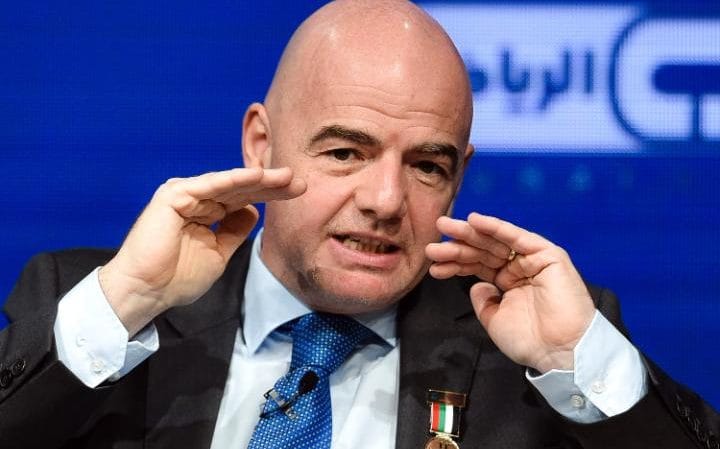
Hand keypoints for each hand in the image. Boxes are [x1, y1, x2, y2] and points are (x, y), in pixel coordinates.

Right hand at [100, 167, 305, 335]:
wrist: (148, 292)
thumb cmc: (177, 278)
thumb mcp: (219, 253)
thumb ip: (235, 231)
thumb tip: (254, 211)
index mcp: (206, 213)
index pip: (244, 199)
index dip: (270, 195)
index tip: (298, 192)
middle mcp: (197, 199)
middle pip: (240, 189)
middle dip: (271, 184)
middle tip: (299, 181)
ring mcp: (185, 195)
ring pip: (229, 184)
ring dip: (258, 179)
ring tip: (286, 176)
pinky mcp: (174, 195)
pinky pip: (210, 185)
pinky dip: (234, 180)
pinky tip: (257, 177)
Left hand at [425, 213, 594, 372]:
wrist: (560, 352)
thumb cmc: (531, 341)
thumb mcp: (495, 320)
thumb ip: (483, 301)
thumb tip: (475, 284)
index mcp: (508, 282)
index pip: (477, 266)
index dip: (455, 263)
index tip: (433, 262)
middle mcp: (519, 268)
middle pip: (483, 251)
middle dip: (457, 245)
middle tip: (433, 241)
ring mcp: (533, 259)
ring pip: (496, 242)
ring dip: (470, 233)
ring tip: (445, 227)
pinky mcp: (548, 255)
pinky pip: (518, 237)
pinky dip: (496, 227)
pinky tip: (474, 220)